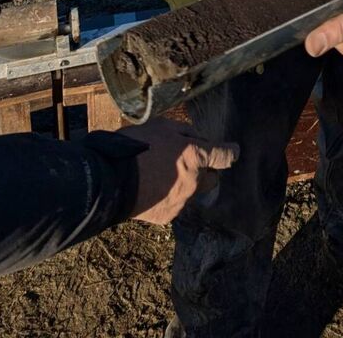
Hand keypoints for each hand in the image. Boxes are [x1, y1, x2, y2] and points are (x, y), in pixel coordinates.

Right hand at [121, 118, 238, 224]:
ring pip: (192, 192)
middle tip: (187, 163)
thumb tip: (199, 140)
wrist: (109, 182)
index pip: (225, 156)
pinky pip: (176, 204)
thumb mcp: (161, 126)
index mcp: (196, 155)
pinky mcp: (168, 216)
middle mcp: (194, 181)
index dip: (231, 152)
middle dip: (205, 171)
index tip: (233, 151)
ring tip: (160, 175)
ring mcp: (182, 201)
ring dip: (185, 184)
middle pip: (212, 179)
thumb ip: (186, 133)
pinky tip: (151, 189)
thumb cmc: (135, 147)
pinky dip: (169, 197)